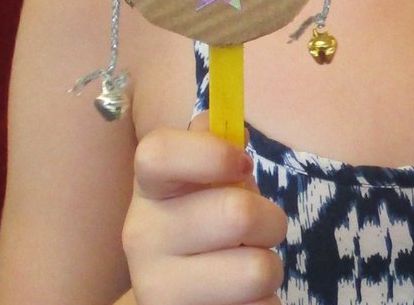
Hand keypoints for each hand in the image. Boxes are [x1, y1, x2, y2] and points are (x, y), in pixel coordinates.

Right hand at [123, 117, 286, 304]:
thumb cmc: (200, 223)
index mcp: (149, 188)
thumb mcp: (202, 181)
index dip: (212, 153)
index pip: (159, 153)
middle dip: (270, 220)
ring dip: (271, 267)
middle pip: (237, 214)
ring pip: (258, 270)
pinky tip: (241, 299)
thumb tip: (235, 127)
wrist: (172, 296)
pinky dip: (265, 303)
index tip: (244, 164)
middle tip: (260, 229)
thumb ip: (214, 145)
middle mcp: (143, 236)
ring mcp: (160, 290)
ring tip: (248, 266)